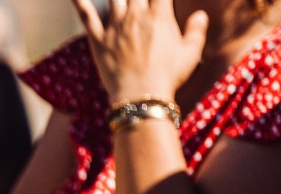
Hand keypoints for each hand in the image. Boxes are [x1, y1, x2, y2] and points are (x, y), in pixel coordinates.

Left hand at [72, 0, 206, 103]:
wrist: (141, 96)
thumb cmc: (168, 76)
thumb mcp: (191, 53)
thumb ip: (196, 30)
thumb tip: (200, 15)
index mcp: (159, 15)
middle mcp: (135, 15)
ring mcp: (115, 26)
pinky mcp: (98, 39)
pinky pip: (86, 15)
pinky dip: (80, 2)